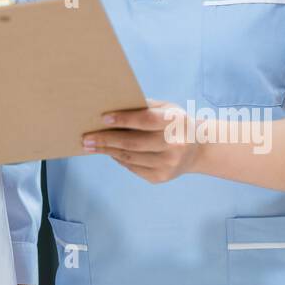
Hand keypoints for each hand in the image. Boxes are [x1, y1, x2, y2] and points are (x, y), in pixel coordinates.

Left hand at [82, 100, 198, 183]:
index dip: (124, 119)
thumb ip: (143, 106)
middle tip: (86, 137)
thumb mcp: (166, 108)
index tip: (103, 118)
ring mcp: (169, 164)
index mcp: (176, 122)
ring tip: (90, 145)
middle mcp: (175, 145)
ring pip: (130, 157)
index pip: (146, 120)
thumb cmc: (174, 122)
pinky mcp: (161, 177)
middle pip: (134, 143)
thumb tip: (110, 107)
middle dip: (106, 140)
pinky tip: (108, 152)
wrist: (197, 149)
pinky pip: (133, 168)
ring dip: (107, 151)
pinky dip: (118, 159)